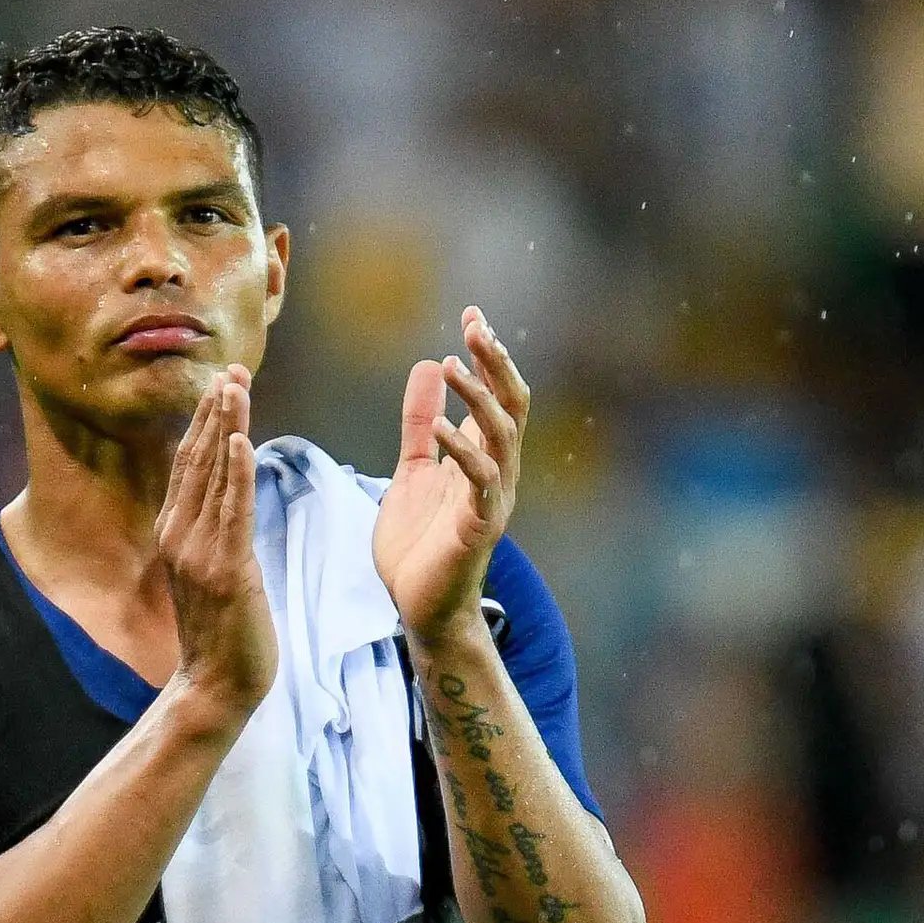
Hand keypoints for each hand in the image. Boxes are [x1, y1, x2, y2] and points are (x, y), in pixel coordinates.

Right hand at [157, 365, 273, 723]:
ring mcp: (198, 553)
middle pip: (197, 460)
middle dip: (215, 411)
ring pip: (214, 476)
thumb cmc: (222, 633)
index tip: (222, 383)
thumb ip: (213, 532)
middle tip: (231, 368)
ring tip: (237, 385)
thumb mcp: (210, 573)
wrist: (216, 686)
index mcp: (174, 534)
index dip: (204, 422)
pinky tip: (240, 438)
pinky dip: (235, 472)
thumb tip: (229, 496)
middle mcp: (179, 536)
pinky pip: (232, 511)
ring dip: (226, 427)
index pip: (189, 465)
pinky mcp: (225, 570)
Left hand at [376, 307, 527, 649]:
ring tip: (453, 364)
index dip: (486, 355)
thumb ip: (420, 423)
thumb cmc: (420, 545)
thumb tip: (425, 367)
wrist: (421, 609)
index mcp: (483, 456)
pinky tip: (441, 427)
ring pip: (502, 435)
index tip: (471, 313)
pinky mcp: (478, 528)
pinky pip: (480, 482)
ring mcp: (492, 499)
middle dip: (495, 363)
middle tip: (475, 325)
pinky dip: (462, 451)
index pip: (496, 394)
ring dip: (479, 397)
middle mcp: (497, 472)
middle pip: (510, 404)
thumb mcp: (412, 470)